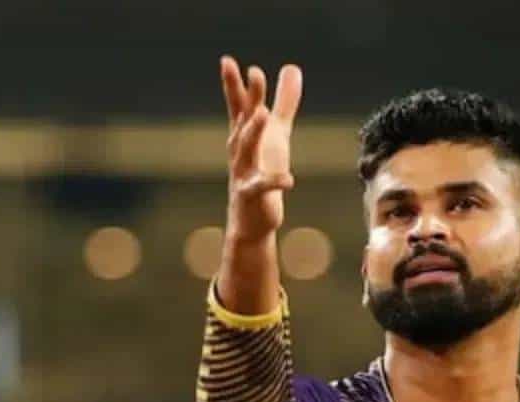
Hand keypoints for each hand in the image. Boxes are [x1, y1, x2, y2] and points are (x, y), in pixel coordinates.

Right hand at [221, 56, 302, 241]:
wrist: (251, 221)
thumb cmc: (262, 172)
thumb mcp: (278, 134)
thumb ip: (285, 102)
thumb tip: (292, 68)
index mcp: (244, 135)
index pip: (237, 105)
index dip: (233, 84)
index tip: (227, 61)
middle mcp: (239, 151)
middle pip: (242, 120)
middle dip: (249, 98)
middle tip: (254, 73)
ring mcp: (243, 173)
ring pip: (246, 149)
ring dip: (253, 131)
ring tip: (264, 113)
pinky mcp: (252, 196)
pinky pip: (262, 187)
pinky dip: (274, 182)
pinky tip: (289, 179)